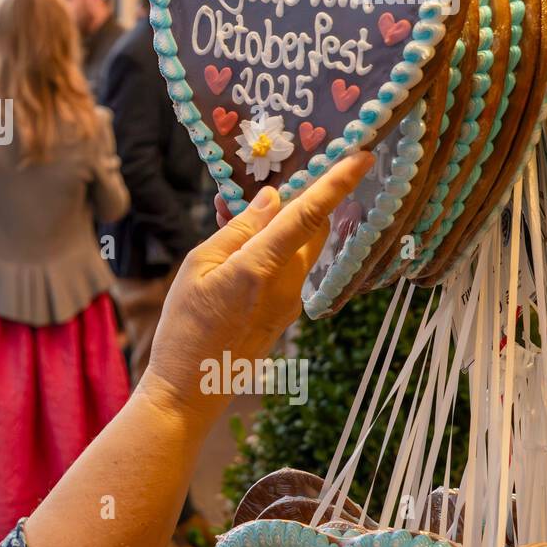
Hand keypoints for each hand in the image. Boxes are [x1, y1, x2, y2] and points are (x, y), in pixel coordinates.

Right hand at [138, 152, 373, 424]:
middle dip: (304, 199)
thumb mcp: (198, 266)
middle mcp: (286, 283)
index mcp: (261, 267)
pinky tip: (237, 247)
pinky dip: (272, 249)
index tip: (363, 156)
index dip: (336, 183)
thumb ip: (238, 229)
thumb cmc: (184, 326)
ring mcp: (290, 301)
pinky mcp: (285, 313)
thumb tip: (272, 199)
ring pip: (299, 247)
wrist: (191, 389)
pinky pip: (287, 268)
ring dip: (280, 225)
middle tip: (274, 180)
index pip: (307, 215)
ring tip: (234, 214)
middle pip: (312, 228)